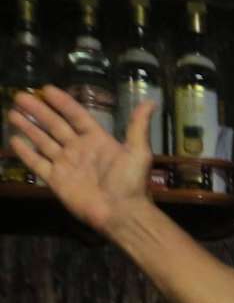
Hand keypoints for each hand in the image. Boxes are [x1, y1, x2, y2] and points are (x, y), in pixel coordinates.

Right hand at [7, 85, 155, 233]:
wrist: (122, 213)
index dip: (63, 103)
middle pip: (55, 125)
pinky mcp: (56, 180)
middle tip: (20, 95)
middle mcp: (79, 149)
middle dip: (38, 111)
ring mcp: (66, 164)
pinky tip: (13, 140)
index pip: (76, 116)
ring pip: (43, 141)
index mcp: (97, 140)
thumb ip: (138, 126)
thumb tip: (150, 102)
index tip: (46, 89)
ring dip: (28, 127)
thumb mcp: (138, 152)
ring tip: (12, 113)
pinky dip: (25, 153)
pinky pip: (37, 164)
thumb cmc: (131, 182)